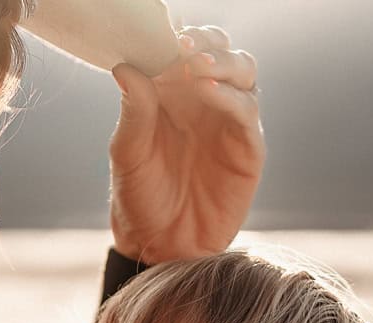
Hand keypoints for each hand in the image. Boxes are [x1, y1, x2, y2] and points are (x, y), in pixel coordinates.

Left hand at [109, 26, 264, 265]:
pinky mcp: (248, 146)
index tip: (161, 27)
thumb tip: (125, 66)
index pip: (183, 47)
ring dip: (222, 62)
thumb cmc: (140, 197)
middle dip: (206, 40)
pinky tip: (209, 92)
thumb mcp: (127, 154)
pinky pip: (247, 111)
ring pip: (243, 70)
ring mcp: (229, 119)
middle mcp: (205, 98)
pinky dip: (231, 96)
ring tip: (196, 66)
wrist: (161, 244)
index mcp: (174, 91)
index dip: (177, 32)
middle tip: (182, 45)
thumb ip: (133, 111)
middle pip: (220, 49)